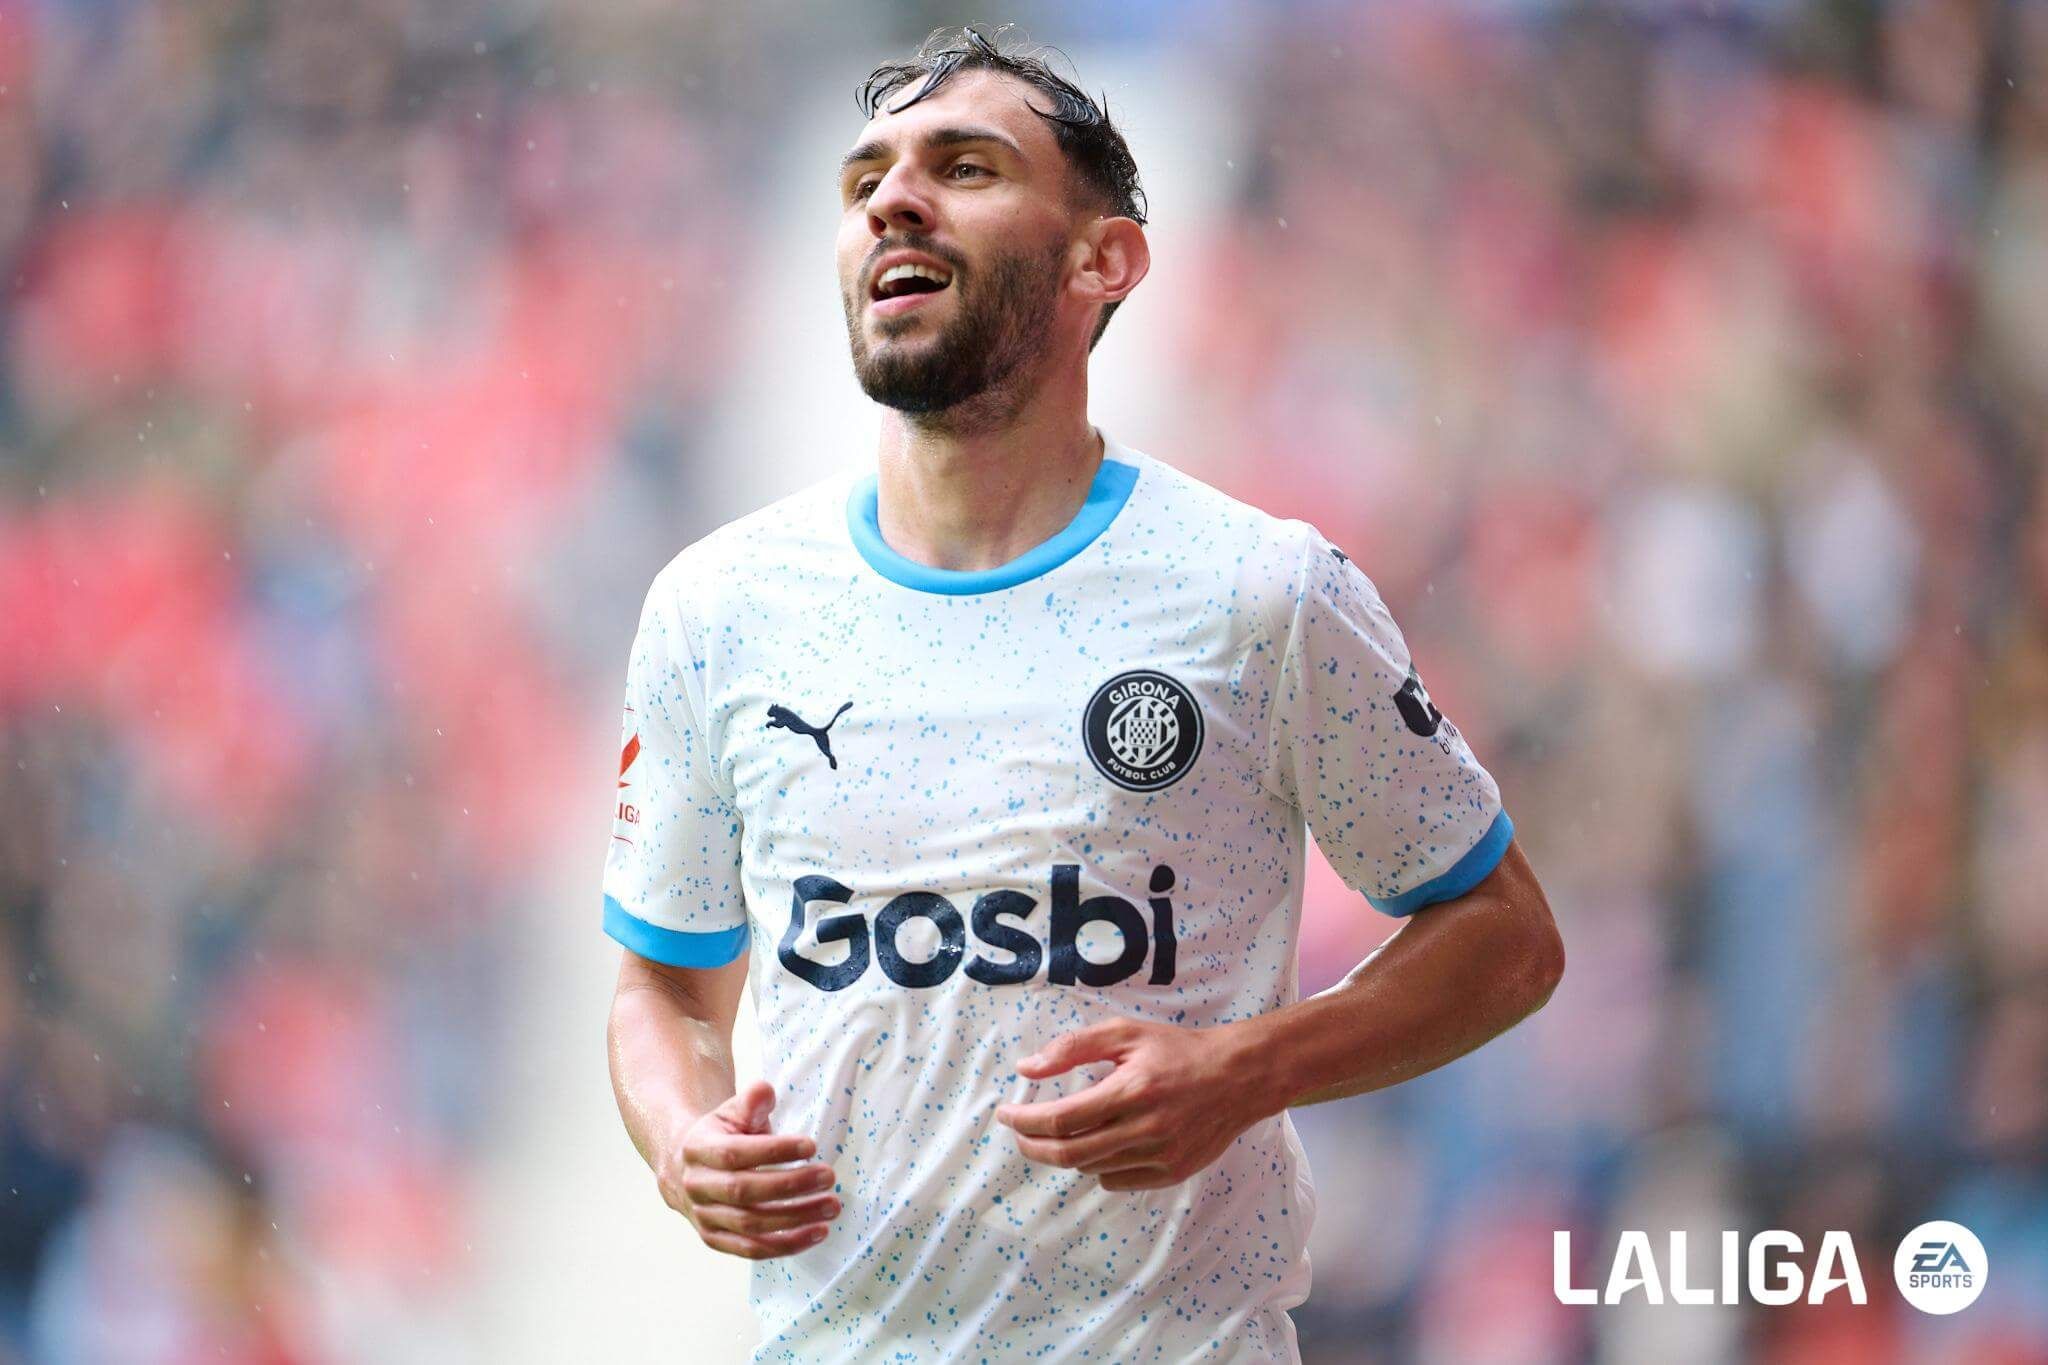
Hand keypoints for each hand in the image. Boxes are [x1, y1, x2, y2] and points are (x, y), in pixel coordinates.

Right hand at [656, 1080, 839, 1258]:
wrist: (685, 1169)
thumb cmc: (720, 1137)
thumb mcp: (731, 1112)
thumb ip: (750, 1101)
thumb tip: (765, 1091)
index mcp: (698, 1150)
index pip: (735, 1153)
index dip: (773, 1151)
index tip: (811, 1146)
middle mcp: (698, 1187)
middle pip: (744, 1191)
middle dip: (791, 1185)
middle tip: (829, 1177)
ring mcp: (705, 1217)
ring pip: (751, 1225)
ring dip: (796, 1219)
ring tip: (831, 1206)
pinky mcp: (716, 1240)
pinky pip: (752, 1250)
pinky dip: (787, 1245)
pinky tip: (817, 1233)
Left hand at [994, 1017, 1274, 1190]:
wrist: (1238, 1078)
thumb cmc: (1178, 1051)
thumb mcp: (1126, 1033)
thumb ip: (1073, 1047)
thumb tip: (1027, 1068)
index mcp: (1131, 1091)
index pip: (1062, 1118)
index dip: (1025, 1120)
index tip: (1006, 1113)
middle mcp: (1145, 1129)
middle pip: (1070, 1153)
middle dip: (1033, 1145)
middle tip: (1019, 1133)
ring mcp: (1160, 1157)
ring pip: (1091, 1169)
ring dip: (1063, 1154)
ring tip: (1055, 1135)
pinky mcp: (1171, 1174)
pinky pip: (1117, 1180)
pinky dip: (1096, 1167)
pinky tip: (1097, 1146)